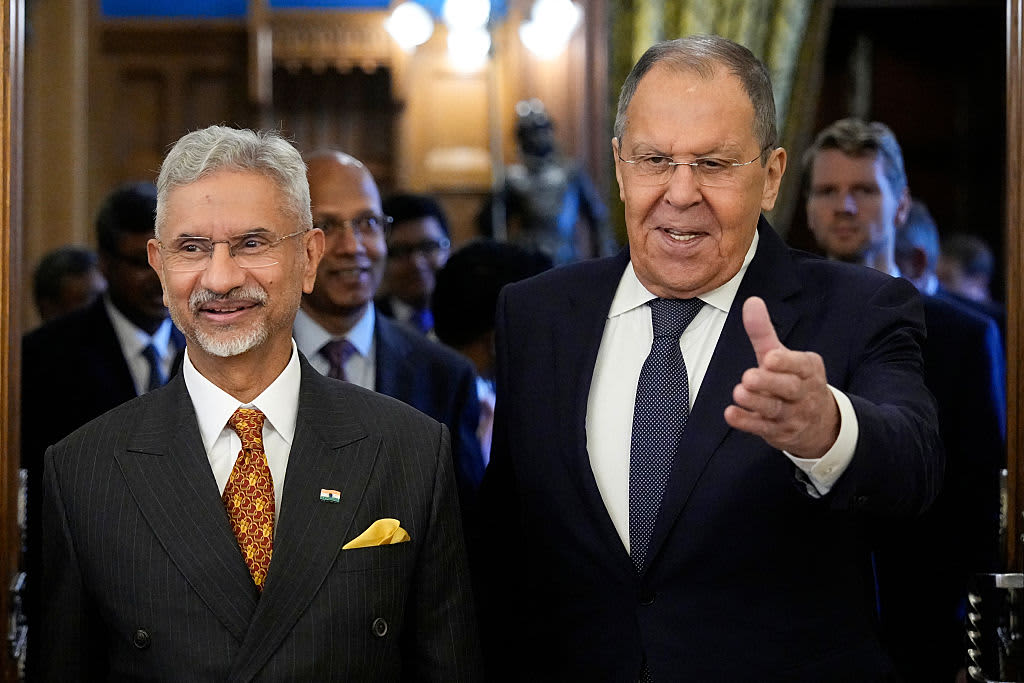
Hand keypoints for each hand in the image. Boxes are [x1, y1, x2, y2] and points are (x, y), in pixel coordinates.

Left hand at [723, 296, 838, 458]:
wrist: (820, 424)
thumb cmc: (794, 381)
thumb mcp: (781, 355)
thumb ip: (764, 332)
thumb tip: (751, 301)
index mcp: (808, 370)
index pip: (801, 365)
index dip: (786, 362)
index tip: (769, 358)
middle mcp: (803, 393)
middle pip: (789, 388)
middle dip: (769, 382)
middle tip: (748, 377)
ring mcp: (792, 415)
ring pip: (775, 410)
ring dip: (756, 402)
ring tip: (739, 392)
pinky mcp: (778, 432)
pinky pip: (763, 428)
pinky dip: (747, 423)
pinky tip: (731, 414)